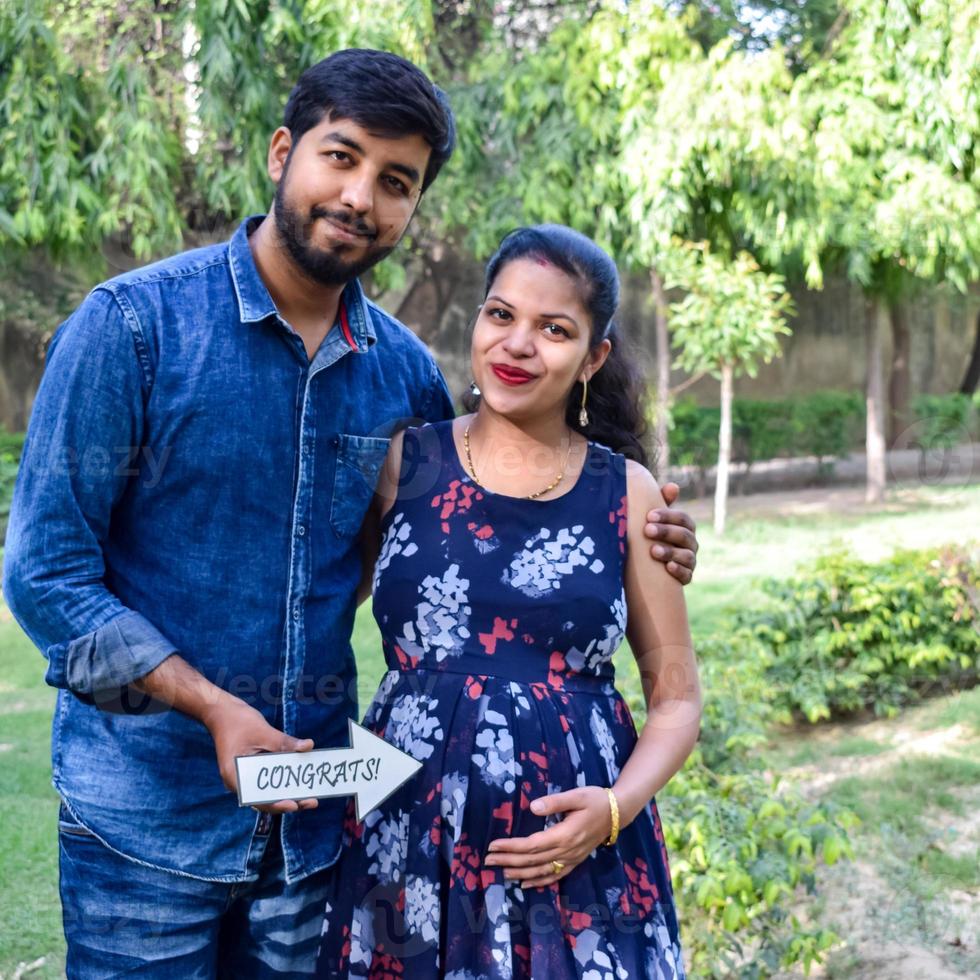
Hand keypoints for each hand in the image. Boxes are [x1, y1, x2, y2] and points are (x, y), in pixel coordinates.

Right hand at [203, 697, 318, 813]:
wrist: (221, 712)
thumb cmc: (238, 721)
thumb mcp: (264, 732)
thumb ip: (286, 743)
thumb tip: (308, 746)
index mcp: (235, 777)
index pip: (257, 799)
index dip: (277, 804)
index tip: (295, 804)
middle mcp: (238, 782)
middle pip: (265, 799)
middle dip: (288, 801)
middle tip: (311, 802)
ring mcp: (243, 777)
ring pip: (266, 791)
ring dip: (286, 792)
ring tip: (309, 795)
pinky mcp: (249, 770)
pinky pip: (266, 780)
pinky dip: (281, 781)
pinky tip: (298, 779)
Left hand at [483, 787, 611, 888]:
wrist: (618, 813)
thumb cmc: (595, 800)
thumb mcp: (576, 795)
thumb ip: (554, 802)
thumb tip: (532, 807)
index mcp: (564, 835)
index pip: (531, 844)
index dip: (511, 847)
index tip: (493, 845)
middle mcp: (567, 851)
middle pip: (533, 860)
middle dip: (509, 861)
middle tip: (488, 860)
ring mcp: (572, 859)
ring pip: (542, 871)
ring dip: (520, 873)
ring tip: (501, 872)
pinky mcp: (575, 861)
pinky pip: (555, 875)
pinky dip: (539, 881)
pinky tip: (526, 884)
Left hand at [646, 481, 697, 584]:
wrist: (648, 567)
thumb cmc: (652, 535)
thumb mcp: (655, 519)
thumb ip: (661, 502)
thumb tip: (673, 486)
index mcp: (686, 527)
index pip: (682, 519)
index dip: (668, 516)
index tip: (649, 516)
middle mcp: (691, 543)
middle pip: (684, 535)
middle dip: (666, 532)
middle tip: (647, 530)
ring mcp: (690, 561)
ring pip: (686, 556)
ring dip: (670, 552)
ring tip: (653, 550)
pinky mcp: (686, 577)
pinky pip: (687, 575)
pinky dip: (679, 571)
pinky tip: (668, 567)